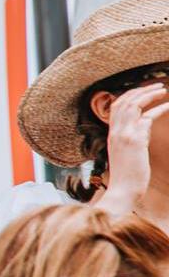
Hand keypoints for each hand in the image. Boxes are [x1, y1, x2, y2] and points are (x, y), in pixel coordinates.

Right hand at [96, 83, 168, 213]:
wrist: (123, 191)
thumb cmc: (127, 176)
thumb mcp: (127, 152)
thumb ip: (133, 136)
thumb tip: (145, 124)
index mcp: (112, 133)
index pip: (116, 106)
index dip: (129, 95)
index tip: (143, 91)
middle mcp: (116, 131)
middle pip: (124, 101)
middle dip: (140, 90)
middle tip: (156, 85)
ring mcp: (124, 134)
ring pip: (133, 105)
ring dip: (148, 94)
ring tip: (162, 89)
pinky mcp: (135, 140)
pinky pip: (146, 118)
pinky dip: (158, 109)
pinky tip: (168, 106)